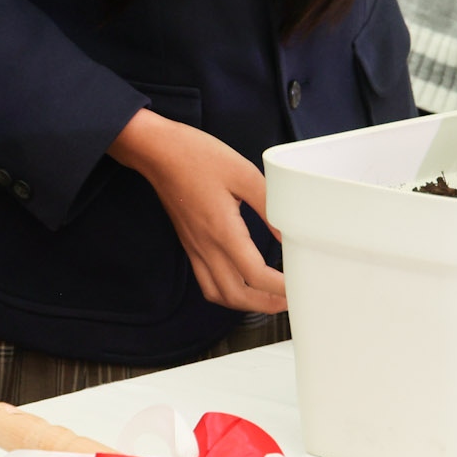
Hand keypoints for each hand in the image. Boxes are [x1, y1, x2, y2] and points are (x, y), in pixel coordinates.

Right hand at [109, 109, 285, 314]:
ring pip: (218, 293)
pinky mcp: (189, 243)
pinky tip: (240, 281)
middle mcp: (206, 245)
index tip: (299, 286)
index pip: (255, 274)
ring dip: (244, 303)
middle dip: (265, 305)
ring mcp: (194, 247)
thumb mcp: (243, 173)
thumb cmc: (197, 156)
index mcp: (222, 230)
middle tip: (288, 300)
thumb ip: (268, 206)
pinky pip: (206, 281)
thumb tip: (288, 233)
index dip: (280, 287)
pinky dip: (226, 291)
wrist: (157, 151)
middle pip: (236, 295)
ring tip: (267, 297)